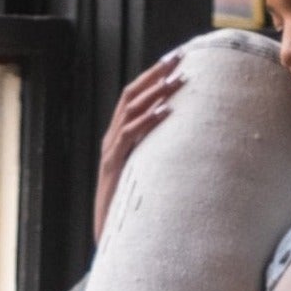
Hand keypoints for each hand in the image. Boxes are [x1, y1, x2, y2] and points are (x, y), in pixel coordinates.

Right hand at [93, 50, 185, 242]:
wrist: (109, 231)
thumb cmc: (131, 202)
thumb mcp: (145, 170)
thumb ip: (155, 151)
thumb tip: (181, 136)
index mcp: (119, 136)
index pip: (133, 97)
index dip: (152, 77)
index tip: (176, 61)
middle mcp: (112, 138)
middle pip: (130, 95)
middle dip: (154, 75)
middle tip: (179, 59)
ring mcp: (111, 150)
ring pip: (130, 111)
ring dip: (155, 93)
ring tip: (177, 79)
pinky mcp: (113, 164)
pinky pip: (130, 137)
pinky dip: (147, 121)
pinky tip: (165, 111)